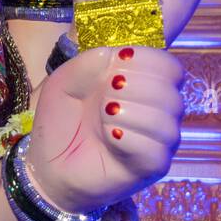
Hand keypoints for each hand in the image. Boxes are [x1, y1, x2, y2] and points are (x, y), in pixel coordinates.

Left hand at [29, 44, 184, 215]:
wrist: (49, 165)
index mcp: (140, 83)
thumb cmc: (61, 122)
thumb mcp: (64, 83)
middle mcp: (158, 109)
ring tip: (103, 117)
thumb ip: (88, 63)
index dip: (144, 58)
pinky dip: (125, 136)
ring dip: (125, 110)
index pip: (168, 64)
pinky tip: (110, 137)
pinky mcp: (155, 165)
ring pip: (166, 115)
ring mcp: (160, 138)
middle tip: (103, 96)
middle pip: (170, 84)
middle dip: (130, 82)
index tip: (115, 65)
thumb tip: (118, 54)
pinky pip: (155, 146)